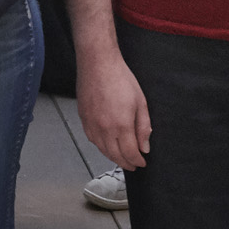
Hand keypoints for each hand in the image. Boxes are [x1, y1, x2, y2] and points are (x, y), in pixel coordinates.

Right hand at [77, 45, 152, 172]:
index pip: (130, 153)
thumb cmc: (120, 78)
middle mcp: (104, 128)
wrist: (98, 63)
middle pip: (115, 155)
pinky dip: (101, 147)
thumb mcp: (140, 101)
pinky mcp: (83, 118)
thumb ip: (143, 127)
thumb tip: (144, 147)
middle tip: (133, 165)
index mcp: (121, 125)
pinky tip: (106, 145)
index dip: (137, 161)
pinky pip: (92, 140)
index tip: (142, 162)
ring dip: (113, 157)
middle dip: (126, 163)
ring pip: (102, 150)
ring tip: (121, 158)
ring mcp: (92, 124)